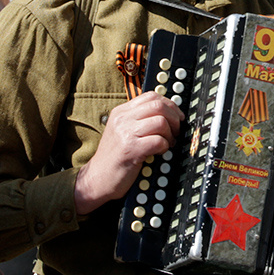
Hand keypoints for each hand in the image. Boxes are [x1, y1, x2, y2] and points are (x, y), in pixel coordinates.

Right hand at [73, 92, 183, 214]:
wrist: (97, 178)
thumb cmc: (114, 157)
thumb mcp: (121, 131)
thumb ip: (139, 120)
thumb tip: (167, 113)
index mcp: (121, 112)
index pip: (151, 96)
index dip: (169, 104)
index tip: (176, 116)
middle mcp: (122, 119)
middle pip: (158, 105)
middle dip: (174, 118)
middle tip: (176, 131)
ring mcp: (126, 133)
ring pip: (161, 121)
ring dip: (170, 134)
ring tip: (167, 143)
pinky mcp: (131, 149)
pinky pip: (158, 140)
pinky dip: (164, 146)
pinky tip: (160, 152)